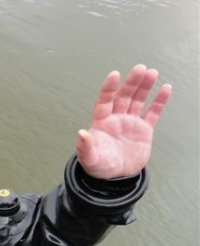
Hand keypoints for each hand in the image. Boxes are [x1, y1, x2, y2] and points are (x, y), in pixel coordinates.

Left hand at [76, 64, 171, 178]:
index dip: (109, 88)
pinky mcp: (144, 130)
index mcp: (101, 122)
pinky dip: (159, 101)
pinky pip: (152, 112)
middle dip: (131, 83)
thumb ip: (85, 146)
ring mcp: (130, 122)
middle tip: (140, 68)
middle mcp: (116, 118)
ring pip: (138, 100)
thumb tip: (81, 133)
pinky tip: (165, 88)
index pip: (104, 101)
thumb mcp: (89, 158)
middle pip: (123, 96)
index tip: (115, 74)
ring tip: (152, 73)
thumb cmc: (98, 166)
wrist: (115, 177)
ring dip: (144, 87)